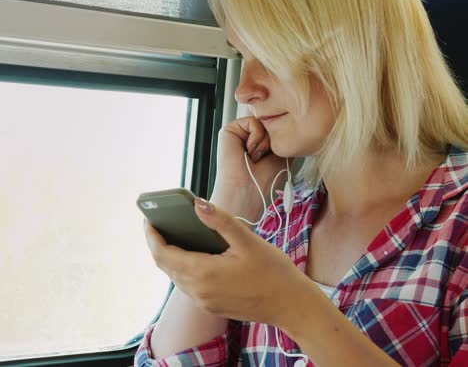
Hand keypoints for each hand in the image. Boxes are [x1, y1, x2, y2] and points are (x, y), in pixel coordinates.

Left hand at [144, 197, 304, 326]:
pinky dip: (182, 267)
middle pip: (165, 265)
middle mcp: (199, 291)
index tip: (148, 218)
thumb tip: (197, 204)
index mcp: (204, 273)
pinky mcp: (211, 305)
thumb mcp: (248, 241)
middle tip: (159, 222)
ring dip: (169, 256)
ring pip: (175, 276)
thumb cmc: (273, 272)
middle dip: (158, 243)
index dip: (151, 236)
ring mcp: (204, 301)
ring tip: (174, 233)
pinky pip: (187, 284)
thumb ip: (220, 221)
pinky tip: (194, 253)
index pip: (163, 254)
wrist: (291, 305)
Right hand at [214, 116, 288, 218]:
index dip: (281, 140)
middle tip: (262, 159)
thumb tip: (285, 121)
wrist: (246, 191)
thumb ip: (282, 137)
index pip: (276, 129)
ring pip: (263, 122)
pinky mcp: (229, 129)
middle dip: (273, 141)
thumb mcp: (282, 154)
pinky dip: (256, 137)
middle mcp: (247, 136)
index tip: (273, 158)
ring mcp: (238, 132)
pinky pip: (253, 121)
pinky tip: (249, 151)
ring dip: (265, 141)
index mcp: (257, 143)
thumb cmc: (263, 180)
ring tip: (254, 157)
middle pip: (271, 123)